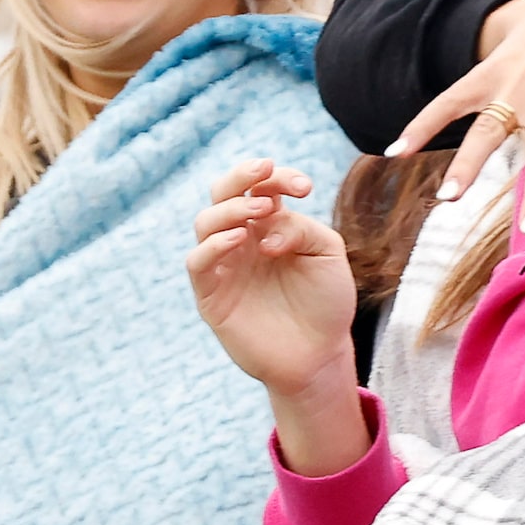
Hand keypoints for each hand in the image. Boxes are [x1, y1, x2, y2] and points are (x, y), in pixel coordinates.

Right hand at [188, 158, 358, 420]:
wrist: (320, 354)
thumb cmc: (325, 302)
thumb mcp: (326, 254)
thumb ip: (301, 228)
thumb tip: (264, 222)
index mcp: (270, 225)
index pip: (261, 186)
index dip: (277, 177)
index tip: (304, 187)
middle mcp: (243, 240)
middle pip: (223, 194)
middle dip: (240, 175)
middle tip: (265, 170)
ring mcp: (225, 266)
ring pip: (206, 222)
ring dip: (231, 209)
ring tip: (261, 208)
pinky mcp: (211, 295)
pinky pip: (198, 262)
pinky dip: (213, 245)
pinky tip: (241, 238)